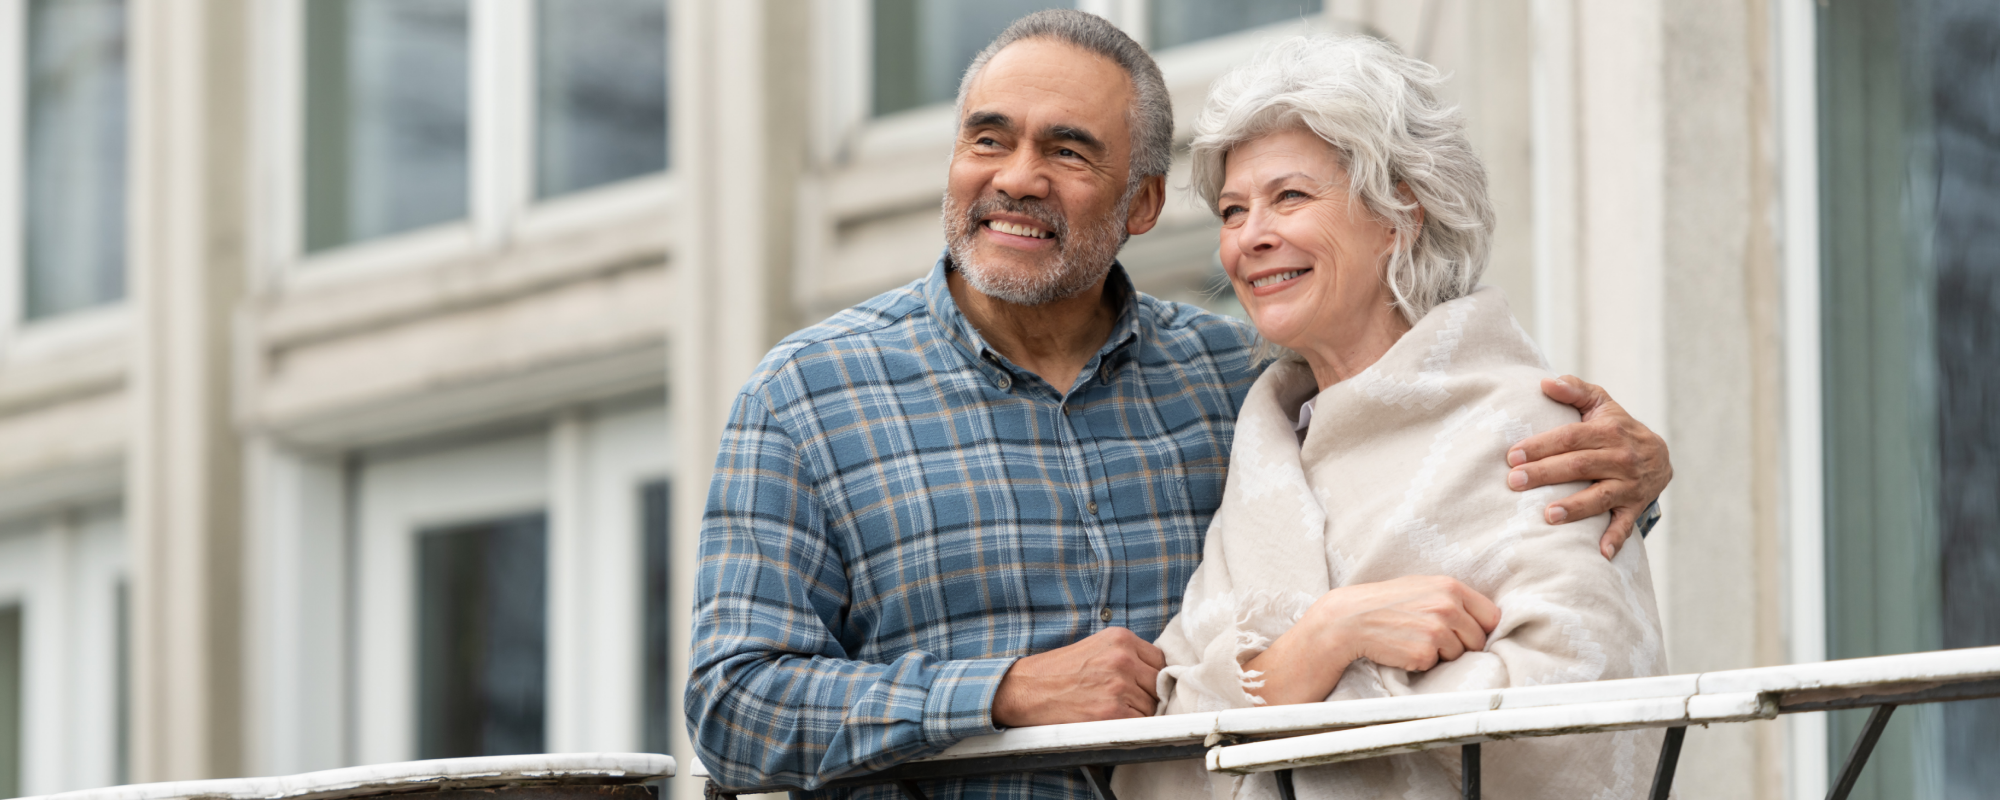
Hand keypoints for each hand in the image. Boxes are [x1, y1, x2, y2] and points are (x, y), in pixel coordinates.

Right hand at [992, 627, 1164, 726]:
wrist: (1028, 689)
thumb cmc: (1059, 671)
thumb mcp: (1095, 647)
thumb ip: (1127, 654)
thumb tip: (1157, 676)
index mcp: (1120, 638)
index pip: (1160, 660)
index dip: (1152, 676)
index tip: (1141, 685)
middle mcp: (1122, 659)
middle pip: (1158, 685)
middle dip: (1146, 695)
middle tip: (1124, 700)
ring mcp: (1119, 686)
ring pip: (1151, 707)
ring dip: (1137, 713)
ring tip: (1110, 709)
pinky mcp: (1113, 713)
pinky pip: (1139, 724)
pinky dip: (1128, 726)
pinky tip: (1108, 719)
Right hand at [1243, 576, 1500, 704]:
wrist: (1347, 620)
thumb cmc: (1384, 604)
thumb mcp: (1420, 588)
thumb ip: (1452, 598)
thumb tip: (1487, 620)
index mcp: (1450, 586)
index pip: (1491, 616)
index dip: (1479, 627)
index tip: (1463, 632)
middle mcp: (1447, 606)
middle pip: (1478, 640)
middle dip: (1459, 644)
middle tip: (1428, 637)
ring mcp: (1437, 631)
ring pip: (1459, 656)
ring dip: (1439, 655)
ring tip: (1411, 640)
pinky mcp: (1424, 653)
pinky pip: (1435, 666)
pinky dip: (1421, 664)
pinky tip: (1402, 651)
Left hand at [1506, 376, 1671, 559]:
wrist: (1660, 455)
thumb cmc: (1617, 427)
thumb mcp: (1601, 403)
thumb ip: (1574, 390)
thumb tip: (1546, 382)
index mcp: (1608, 431)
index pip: (1570, 438)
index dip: (1541, 446)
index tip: (1512, 455)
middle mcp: (1621, 458)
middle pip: (1579, 466)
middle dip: (1545, 473)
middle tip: (1515, 481)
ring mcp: (1630, 484)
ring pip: (1600, 496)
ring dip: (1575, 507)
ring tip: (1548, 515)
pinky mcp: (1636, 506)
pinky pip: (1625, 524)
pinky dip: (1615, 539)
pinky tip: (1600, 553)